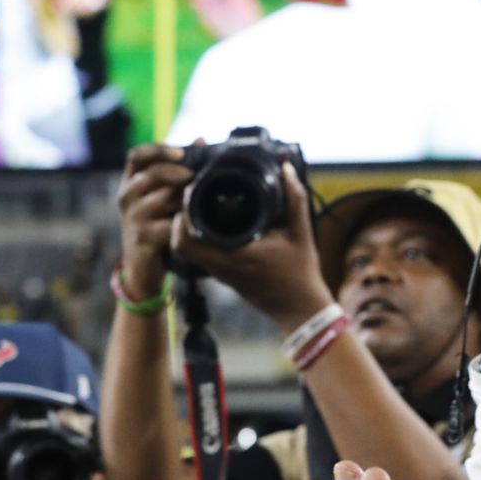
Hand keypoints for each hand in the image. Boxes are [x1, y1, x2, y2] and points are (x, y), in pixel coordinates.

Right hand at [117, 143, 195, 300]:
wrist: (143, 266)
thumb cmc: (158, 224)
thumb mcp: (164, 195)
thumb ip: (178, 170)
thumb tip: (200, 140)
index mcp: (131, 181)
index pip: (137, 155)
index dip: (158, 150)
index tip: (181, 152)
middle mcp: (126, 196)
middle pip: (150, 173)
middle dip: (176, 172)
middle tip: (195, 177)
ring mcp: (132, 217)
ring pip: (160, 198)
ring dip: (182, 198)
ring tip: (196, 201)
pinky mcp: (142, 237)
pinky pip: (166, 224)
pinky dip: (183, 222)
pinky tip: (194, 222)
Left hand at [171, 157, 332, 329]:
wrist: (301, 310)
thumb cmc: (301, 274)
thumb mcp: (301, 232)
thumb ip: (294, 199)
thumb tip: (285, 169)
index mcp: (233, 256)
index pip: (188, 237)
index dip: (182, 213)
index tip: (191, 190)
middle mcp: (220, 267)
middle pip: (180, 242)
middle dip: (180, 216)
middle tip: (191, 194)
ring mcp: (220, 274)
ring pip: (187, 250)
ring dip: (186, 227)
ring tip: (197, 203)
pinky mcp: (223, 276)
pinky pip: (199, 255)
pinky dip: (197, 237)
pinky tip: (210, 220)